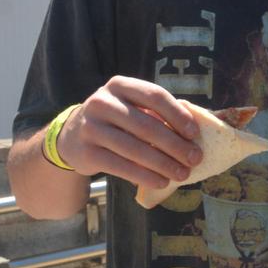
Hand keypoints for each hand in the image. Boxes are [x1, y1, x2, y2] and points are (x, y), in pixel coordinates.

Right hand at [55, 75, 201, 189]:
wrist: (72, 137)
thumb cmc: (115, 121)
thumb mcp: (131, 106)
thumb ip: (157, 112)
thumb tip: (195, 129)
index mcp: (120, 85)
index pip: (155, 96)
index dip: (177, 115)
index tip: (195, 133)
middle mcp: (103, 102)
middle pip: (147, 125)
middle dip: (175, 144)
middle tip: (195, 158)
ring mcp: (91, 127)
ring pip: (135, 148)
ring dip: (163, 164)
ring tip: (182, 173)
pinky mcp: (86, 152)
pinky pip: (121, 166)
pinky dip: (144, 176)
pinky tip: (161, 181)